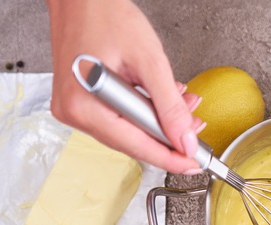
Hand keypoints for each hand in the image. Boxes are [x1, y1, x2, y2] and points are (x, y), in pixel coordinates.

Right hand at [46, 0, 203, 173]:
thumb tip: (185, 140)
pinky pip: (118, 117)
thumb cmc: (104, 14)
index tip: (194, 164)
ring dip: (158, 120)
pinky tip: (160, 99)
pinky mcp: (80, 101)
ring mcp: (74, 108)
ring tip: (183, 103)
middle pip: (132, 141)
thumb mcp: (149, 61)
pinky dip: (143, 111)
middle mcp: (74, 113)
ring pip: (128, 130)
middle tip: (196, 128)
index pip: (137, 146)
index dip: (170, 157)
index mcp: (85, 106)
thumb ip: (169, 105)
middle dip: (168, 135)